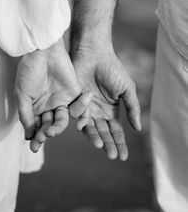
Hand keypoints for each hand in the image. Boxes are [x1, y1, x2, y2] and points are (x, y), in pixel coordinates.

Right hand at [15, 39, 90, 151]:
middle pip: (50, 126)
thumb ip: (26, 115)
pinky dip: (81, 115)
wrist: (43, 52)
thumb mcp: (22, 95)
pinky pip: (79, 109)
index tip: (34, 147)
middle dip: (46, 133)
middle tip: (44, 136)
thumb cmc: (29, 71)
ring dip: (58, 128)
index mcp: (36, 108)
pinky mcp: (75, 93)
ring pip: (63, 121)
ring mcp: (62, 101)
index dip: (35, 138)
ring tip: (52, 130)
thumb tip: (28, 135)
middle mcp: (49, 107)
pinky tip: (78, 122)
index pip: (37, 127)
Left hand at [70, 46, 141, 160]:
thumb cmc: (112, 69)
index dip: (119, 144)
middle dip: (108, 145)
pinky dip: (81, 121)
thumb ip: (132, 108)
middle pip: (103, 133)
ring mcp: (85, 108)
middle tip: (111, 156)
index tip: (123, 157)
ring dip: (94, 137)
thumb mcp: (127, 89)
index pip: (116, 132)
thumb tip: (138, 129)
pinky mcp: (74, 102)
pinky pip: (77, 115)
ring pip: (89, 128)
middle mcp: (97, 113)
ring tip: (100, 145)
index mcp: (111, 111)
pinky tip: (85, 124)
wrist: (94, 54)